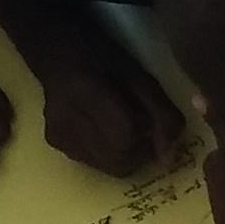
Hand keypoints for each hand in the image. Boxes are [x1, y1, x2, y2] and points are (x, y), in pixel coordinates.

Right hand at [30, 26, 184, 176]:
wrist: (59, 56)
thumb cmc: (106, 61)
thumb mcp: (143, 79)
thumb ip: (163, 116)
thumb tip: (168, 159)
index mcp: (88, 94)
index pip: (126, 136)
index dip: (148, 136)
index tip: (152, 122)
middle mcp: (67, 120)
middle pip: (118, 161)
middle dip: (140, 152)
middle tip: (143, 131)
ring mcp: (58, 135)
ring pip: (107, 167)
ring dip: (126, 155)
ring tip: (123, 128)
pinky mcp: (55, 144)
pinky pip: (93, 163)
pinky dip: (108, 154)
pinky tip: (105, 131)